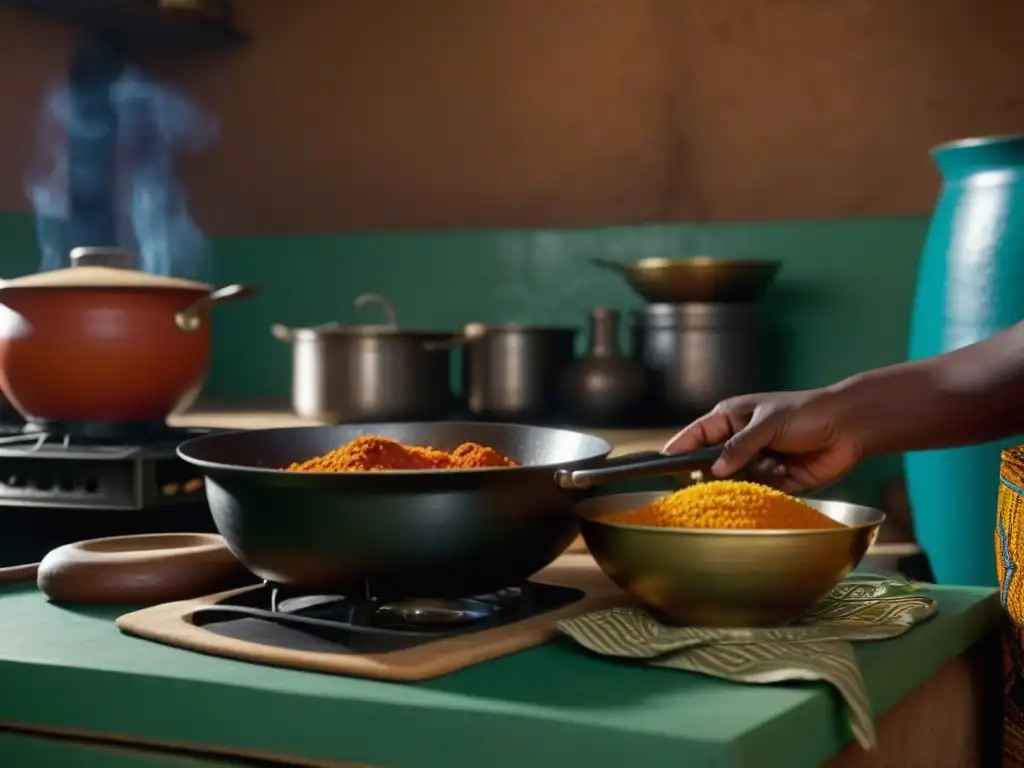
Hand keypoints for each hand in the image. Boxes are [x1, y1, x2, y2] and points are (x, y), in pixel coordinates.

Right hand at [662, 388, 866, 493]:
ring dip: (751, 477)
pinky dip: (769, 486)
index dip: (678, 449)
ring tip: (774, 463)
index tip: (661, 464)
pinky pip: (759, 492)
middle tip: (725, 474)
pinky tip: (785, 470)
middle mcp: (740, 442)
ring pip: (736, 481)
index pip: (695, 435)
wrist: (848, 427)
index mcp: (731, 419)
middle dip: (718, 472)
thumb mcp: (767, 423)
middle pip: (712, 464)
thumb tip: (715, 469)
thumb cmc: (806, 413)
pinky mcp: (775, 481)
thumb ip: (739, 446)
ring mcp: (756, 462)